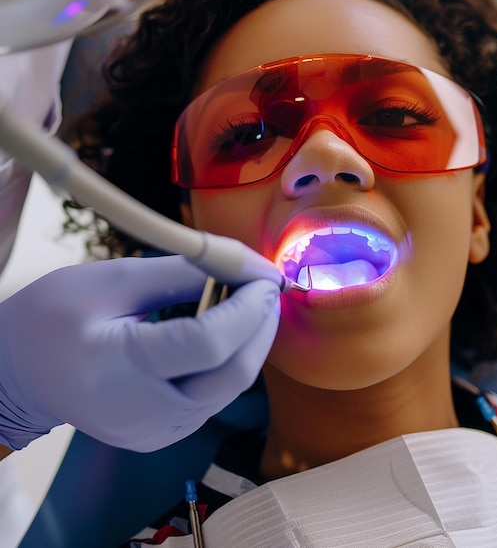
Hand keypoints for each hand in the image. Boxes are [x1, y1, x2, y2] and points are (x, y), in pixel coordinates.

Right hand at [0, 255, 278, 451]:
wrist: (20, 371)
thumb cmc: (55, 316)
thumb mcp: (112, 279)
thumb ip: (181, 273)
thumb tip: (241, 266)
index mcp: (116, 367)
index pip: (207, 345)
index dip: (248, 309)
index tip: (265, 277)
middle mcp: (138, 412)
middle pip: (231, 376)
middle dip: (262, 328)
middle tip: (268, 289)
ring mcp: (151, 431)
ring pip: (228, 391)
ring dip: (250, 344)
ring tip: (250, 304)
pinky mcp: (159, 435)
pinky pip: (211, 400)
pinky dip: (229, 364)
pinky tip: (226, 333)